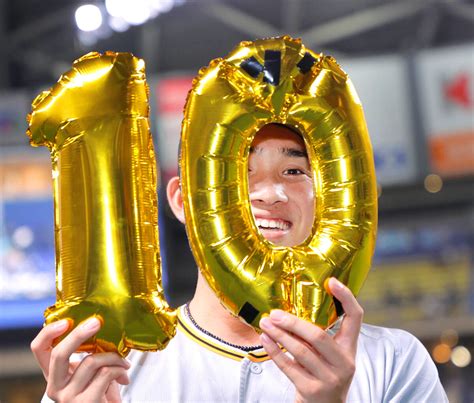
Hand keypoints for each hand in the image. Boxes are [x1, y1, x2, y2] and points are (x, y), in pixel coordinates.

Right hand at [31, 317, 129, 402]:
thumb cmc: (101, 395)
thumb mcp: (90, 372)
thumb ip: (88, 353)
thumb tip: (98, 324)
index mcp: (54, 375)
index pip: (39, 349)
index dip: (48, 332)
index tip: (66, 320)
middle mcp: (55, 387)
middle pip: (59, 354)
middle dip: (79, 334)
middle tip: (97, 322)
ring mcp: (68, 397)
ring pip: (91, 361)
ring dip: (113, 357)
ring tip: (123, 362)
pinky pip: (105, 373)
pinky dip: (119, 369)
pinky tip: (123, 376)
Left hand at [259, 277, 362, 402]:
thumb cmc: (324, 374)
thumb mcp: (330, 355)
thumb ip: (319, 335)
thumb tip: (293, 306)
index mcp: (349, 349)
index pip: (356, 318)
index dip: (346, 297)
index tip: (331, 281)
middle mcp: (344, 363)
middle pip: (318, 336)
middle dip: (293, 322)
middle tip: (274, 312)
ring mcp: (329, 378)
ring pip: (301, 351)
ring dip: (280, 335)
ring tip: (265, 323)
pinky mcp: (312, 390)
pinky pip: (289, 367)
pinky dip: (275, 351)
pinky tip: (265, 340)